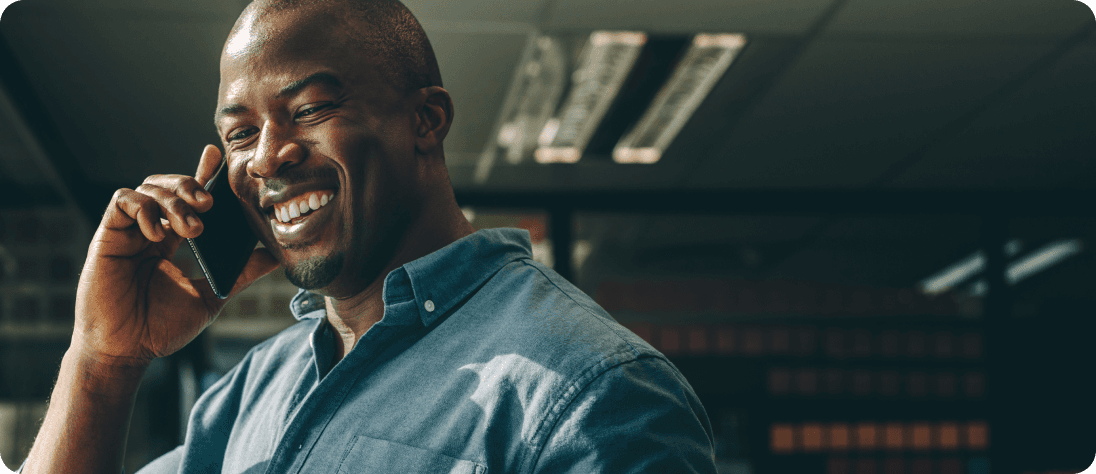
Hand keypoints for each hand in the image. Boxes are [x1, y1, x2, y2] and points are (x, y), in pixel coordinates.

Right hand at [73, 145, 279, 366]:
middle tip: (210, 203)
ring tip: (191, 229)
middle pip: (169, 186)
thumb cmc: (162, 328)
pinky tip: (158, 232)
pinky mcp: (107, 236)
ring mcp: (128, 232)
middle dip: (191, 186)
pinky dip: (144, 207)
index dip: (201, 174)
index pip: (188, 198)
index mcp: (172, 240)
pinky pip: (123, 201)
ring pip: (149, 188)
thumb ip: (241, 273)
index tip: (218, 156)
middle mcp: (150, 231)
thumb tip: (277, 255)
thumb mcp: (212, 296)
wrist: (126, 351)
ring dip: (174, 200)